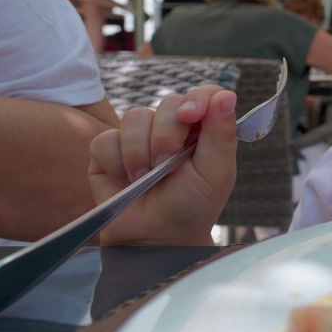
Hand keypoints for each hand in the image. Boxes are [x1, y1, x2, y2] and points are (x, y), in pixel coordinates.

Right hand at [93, 86, 237, 245]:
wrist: (156, 237)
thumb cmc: (192, 206)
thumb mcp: (215, 172)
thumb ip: (221, 133)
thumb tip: (226, 95)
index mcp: (202, 129)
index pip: (204, 94)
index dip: (197, 98)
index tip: (191, 115)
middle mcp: (171, 127)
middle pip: (167, 103)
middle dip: (167, 136)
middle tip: (167, 167)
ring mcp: (138, 137)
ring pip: (134, 118)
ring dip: (140, 153)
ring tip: (147, 179)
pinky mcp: (107, 151)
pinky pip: (105, 139)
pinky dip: (117, 162)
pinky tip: (127, 181)